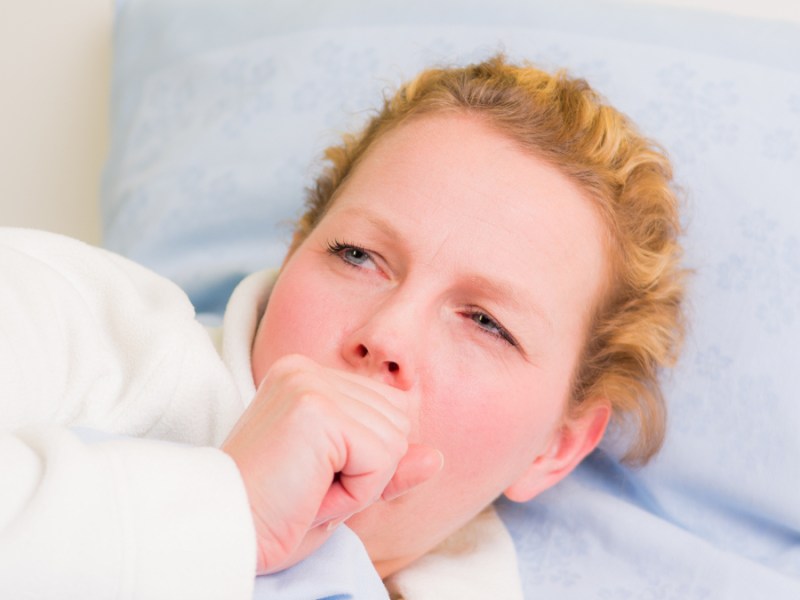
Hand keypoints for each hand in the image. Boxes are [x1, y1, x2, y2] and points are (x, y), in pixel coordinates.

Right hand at [221, 354, 442, 573]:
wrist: (222, 533)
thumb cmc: (273, 514)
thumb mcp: (341, 487)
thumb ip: (389, 465)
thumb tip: (436, 456)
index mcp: (308, 377)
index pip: (387, 410)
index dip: (365, 460)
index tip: (312, 475)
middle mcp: (308, 369)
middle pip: (398, 420)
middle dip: (367, 470)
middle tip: (310, 485)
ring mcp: (310, 383)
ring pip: (395, 440)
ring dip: (361, 482)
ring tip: (308, 487)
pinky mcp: (315, 408)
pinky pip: (382, 457)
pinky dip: (358, 491)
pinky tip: (312, 491)